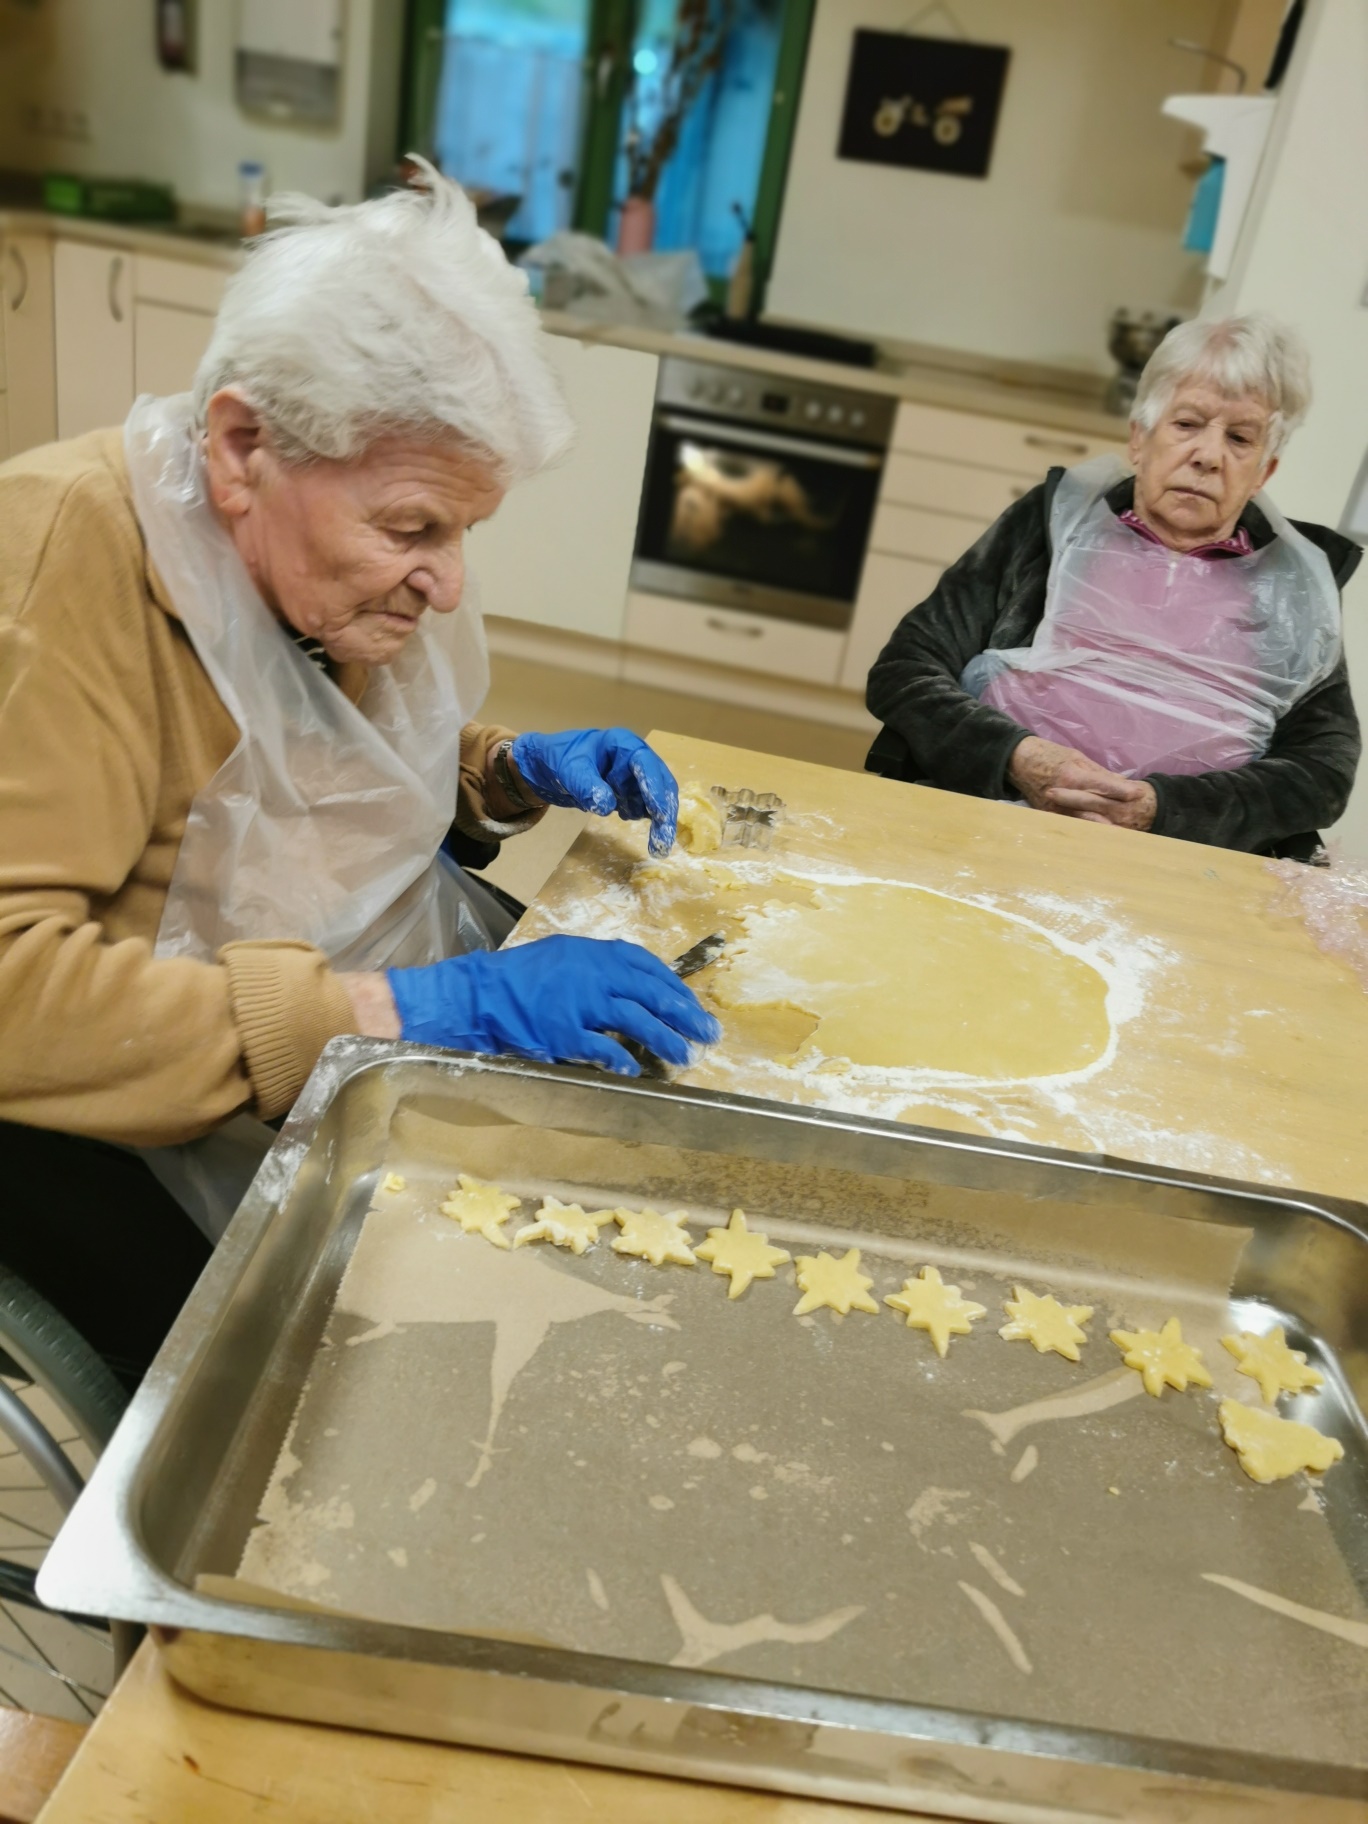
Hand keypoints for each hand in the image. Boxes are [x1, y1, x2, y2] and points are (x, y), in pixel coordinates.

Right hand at [386, 935, 720, 1074]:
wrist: (480, 993)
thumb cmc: (523, 976)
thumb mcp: (565, 956)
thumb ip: (600, 967)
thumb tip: (636, 984)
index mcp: (596, 954)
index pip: (648, 967)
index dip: (674, 987)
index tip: (693, 1004)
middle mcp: (594, 974)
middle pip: (651, 992)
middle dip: (684, 1013)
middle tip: (708, 1032)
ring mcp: (580, 1003)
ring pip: (635, 1018)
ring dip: (664, 1038)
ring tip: (684, 1056)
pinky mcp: (563, 1032)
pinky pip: (601, 1047)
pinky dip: (620, 1059)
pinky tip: (634, 1070)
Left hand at [511, 729, 677, 856]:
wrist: (547, 768)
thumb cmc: (559, 759)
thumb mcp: (569, 770)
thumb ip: (586, 785)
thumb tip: (606, 806)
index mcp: (623, 745)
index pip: (645, 765)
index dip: (655, 788)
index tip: (659, 813)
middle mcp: (634, 760)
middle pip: (659, 784)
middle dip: (663, 812)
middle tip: (663, 842)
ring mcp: (633, 777)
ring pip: (653, 799)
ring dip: (656, 820)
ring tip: (653, 843)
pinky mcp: (628, 793)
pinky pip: (641, 806)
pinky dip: (638, 816)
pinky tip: (623, 816)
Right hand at [1008, 737, 1155, 831]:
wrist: (1018, 761)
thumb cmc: (1048, 755)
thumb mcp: (1075, 756)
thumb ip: (1097, 771)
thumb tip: (1120, 780)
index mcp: (1072, 775)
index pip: (1102, 784)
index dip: (1121, 790)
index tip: (1139, 794)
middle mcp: (1064, 794)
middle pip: (1095, 806)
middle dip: (1116, 812)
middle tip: (1136, 819)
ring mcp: (1054, 807)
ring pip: (1082, 821)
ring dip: (1101, 828)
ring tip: (1120, 836)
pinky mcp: (1048, 815)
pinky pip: (1068, 826)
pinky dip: (1083, 832)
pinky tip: (1096, 840)